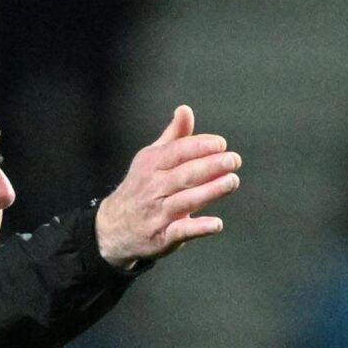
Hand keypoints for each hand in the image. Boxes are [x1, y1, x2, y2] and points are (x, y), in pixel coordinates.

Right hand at [95, 106, 240, 269]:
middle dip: (210, 166)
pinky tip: (216, 224)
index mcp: (150, 164)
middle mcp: (153, 188)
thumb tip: (185, 110)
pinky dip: (198, 228)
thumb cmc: (141, 188)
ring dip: (210, 191)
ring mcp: (157, 213)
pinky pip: (181, 231)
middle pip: (184, 174)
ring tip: (232, 182)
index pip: (177, 152)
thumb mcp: (151, 159)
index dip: (199, 146)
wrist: (113, 228)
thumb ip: (173, 137)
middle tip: (233, 160)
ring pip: (186, 200)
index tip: (221, 144)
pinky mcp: (162, 237)